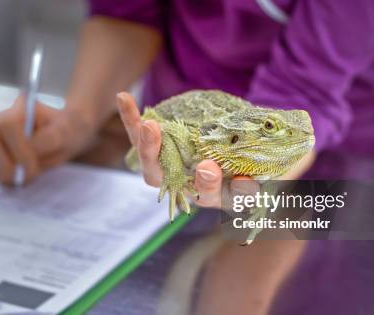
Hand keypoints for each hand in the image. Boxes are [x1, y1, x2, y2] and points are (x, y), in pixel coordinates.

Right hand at [0, 96, 94, 184]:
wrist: (67, 137)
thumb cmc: (67, 131)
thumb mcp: (67, 133)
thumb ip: (49, 139)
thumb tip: (30, 150)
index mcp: (20, 108)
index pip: (8, 125)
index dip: (18, 149)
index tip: (33, 166)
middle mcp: (1, 121)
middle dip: (9, 164)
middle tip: (31, 175)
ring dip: (9, 173)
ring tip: (31, 174)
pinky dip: (9, 178)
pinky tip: (26, 176)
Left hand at [116, 92, 315, 208]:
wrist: (246, 132)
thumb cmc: (268, 149)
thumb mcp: (288, 154)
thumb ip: (293, 156)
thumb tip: (305, 147)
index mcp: (230, 193)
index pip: (233, 199)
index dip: (238, 193)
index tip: (244, 182)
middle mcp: (198, 187)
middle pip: (185, 189)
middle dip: (195, 180)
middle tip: (205, 166)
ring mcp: (176, 167)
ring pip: (155, 166)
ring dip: (150, 147)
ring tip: (151, 126)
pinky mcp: (160, 145)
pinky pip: (141, 136)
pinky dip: (131, 119)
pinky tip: (124, 97)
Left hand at [116, 92, 250, 208]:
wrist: (231, 158)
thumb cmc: (240, 174)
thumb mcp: (249, 183)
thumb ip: (247, 187)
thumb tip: (243, 180)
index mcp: (205, 194)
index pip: (203, 194)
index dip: (206, 184)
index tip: (208, 168)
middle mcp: (178, 182)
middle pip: (158, 175)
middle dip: (153, 154)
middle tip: (155, 131)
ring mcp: (163, 163)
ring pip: (145, 154)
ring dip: (141, 136)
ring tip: (145, 121)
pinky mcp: (154, 145)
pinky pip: (139, 132)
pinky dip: (131, 116)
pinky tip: (123, 97)